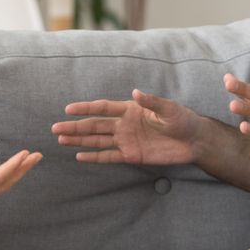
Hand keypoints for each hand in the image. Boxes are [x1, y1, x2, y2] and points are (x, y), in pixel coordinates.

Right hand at [53, 89, 200, 164]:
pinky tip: (79, 156)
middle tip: (55, 129)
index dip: (86, 108)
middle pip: (94, 125)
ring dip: (79, 141)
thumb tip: (135, 93)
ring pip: (97, 140)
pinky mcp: (132, 155)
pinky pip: (109, 156)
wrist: (194, 141)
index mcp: (130, 110)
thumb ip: (151, 102)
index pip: (103, 108)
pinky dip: (94, 157)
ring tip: (61, 140)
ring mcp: (126, 140)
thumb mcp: (169, 109)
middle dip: (75, 127)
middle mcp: (124, 124)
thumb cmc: (183, 120)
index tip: (68, 109)